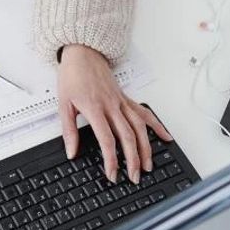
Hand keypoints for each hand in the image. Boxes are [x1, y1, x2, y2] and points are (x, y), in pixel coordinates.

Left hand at [57, 45, 172, 184]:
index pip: (107, 139)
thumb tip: (71, 152)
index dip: (111, 159)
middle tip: (134, 176)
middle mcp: (112, 106)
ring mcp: (122, 102)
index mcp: (95, 108)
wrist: (83, 53)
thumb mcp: (63, 104)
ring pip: (140, 127)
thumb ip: (68, 130)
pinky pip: (144, 113)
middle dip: (133, 160)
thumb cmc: (73, 76)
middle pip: (128, 137)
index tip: (113, 173)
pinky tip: (165, 137)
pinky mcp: (127, 99)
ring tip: (148, 165)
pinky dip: (157, 126)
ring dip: (146, 148)